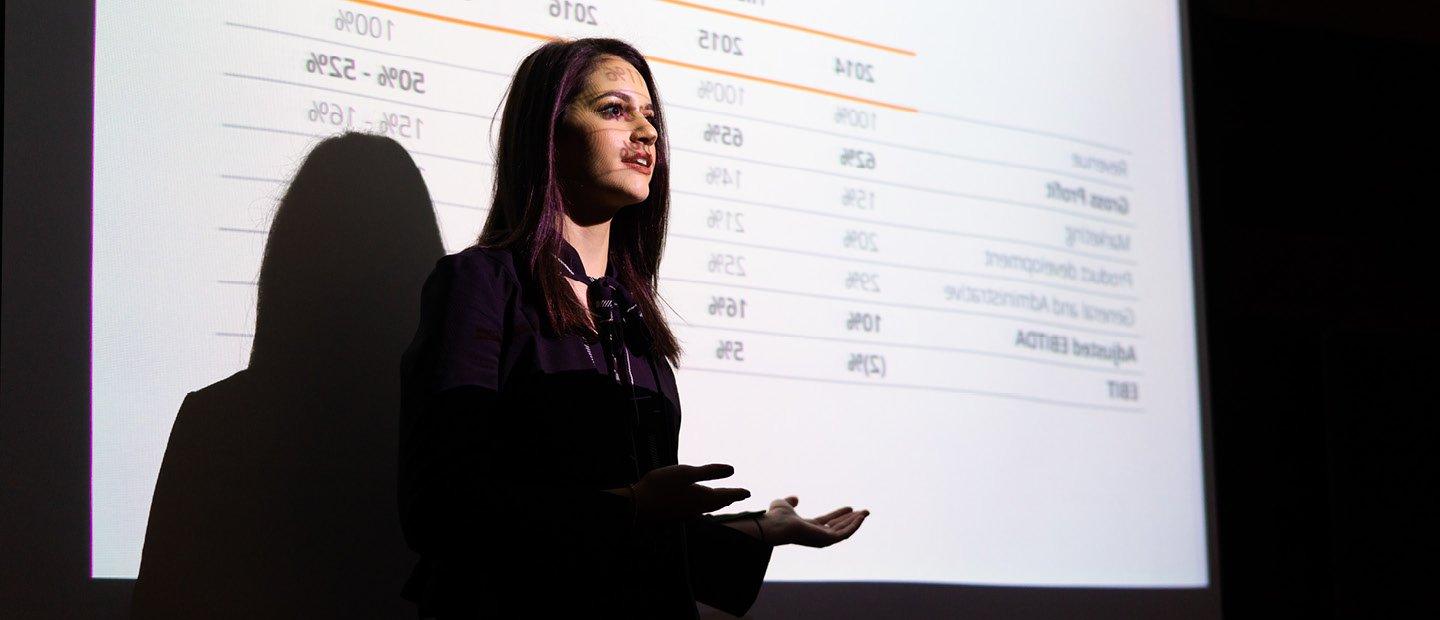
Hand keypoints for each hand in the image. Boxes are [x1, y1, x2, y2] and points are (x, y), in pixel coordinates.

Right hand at [632, 463, 749, 523]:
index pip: (727, 495)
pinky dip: (703, 505)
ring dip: (717, 503)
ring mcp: (687, 515)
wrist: (637, 507)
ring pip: (707, 508)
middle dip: (728, 498)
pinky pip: (696, 511)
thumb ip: (710, 471)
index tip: (748, 493)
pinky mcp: (676, 516)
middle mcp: (698, 509)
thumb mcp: (687, 472)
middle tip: (737, 496)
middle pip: (718, 503)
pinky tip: (697, 504)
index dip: (738, 493)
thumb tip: (732, 469)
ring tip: (721, 499)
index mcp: (703, 498)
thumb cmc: (661, 487)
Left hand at [762, 496, 868, 546]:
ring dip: (856, 521)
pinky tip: (861, 517)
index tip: (850, 507)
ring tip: (866, 512)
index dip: (839, 514)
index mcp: (809, 528)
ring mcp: (822, 539)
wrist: (775, 524)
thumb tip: (796, 498)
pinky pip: (845, 533)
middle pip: (839, 527)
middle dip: (852, 519)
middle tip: (864, 511)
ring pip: (844, 530)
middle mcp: (817, 535)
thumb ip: (790, 502)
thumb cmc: (776, 517)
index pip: (828, 521)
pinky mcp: (827, 540)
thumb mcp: (784, 504)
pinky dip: (855, 525)